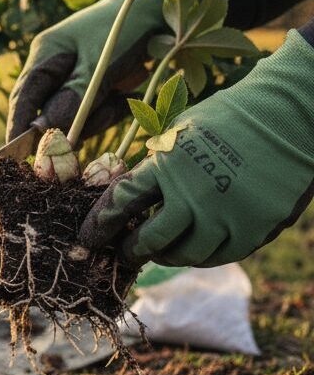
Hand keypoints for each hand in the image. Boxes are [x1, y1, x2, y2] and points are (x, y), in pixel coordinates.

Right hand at [7, 0, 164, 140]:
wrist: (163, 7)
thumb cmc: (127, 28)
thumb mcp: (100, 66)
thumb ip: (71, 100)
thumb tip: (40, 131)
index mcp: (46, 54)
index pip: (23, 98)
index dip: (18, 128)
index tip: (17, 157)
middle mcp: (55, 65)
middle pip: (51, 111)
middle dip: (77, 120)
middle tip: (105, 112)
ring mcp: (75, 73)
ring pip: (76, 114)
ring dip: (101, 113)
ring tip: (126, 90)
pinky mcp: (96, 82)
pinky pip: (96, 109)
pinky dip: (114, 107)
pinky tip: (131, 91)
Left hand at [80, 31, 313, 266]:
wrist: (287, 117)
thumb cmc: (226, 120)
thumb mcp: (178, 131)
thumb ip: (154, 164)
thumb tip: (124, 194)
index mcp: (166, 164)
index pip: (120, 203)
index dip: (99, 226)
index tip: (87, 240)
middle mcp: (193, 194)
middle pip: (148, 239)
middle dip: (130, 249)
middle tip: (125, 252)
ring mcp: (225, 215)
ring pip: (183, 255)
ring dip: (166, 256)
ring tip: (160, 250)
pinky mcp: (253, 229)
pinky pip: (218, 256)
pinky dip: (201, 256)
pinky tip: (194, 249)